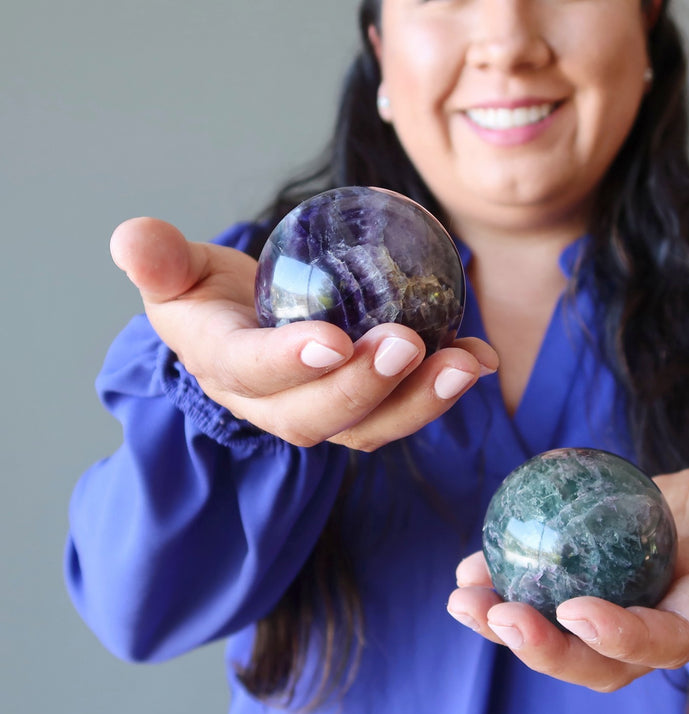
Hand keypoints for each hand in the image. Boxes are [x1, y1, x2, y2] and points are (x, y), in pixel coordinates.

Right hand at [110, 217, 496, 448]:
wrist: (243, 325)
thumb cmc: (210, 295)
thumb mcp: (177, 272)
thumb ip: (158, 259)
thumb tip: (131, 239)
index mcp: (225, 367)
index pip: (252, 372)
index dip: (289, 363)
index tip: (331, 341)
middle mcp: (274, 404)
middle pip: (320, 414)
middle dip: (366, 385)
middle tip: (408, 343)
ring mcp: (325, 412)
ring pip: (372, 425)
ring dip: (422, 399)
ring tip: (465, 363)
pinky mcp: (367, 407)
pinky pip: (405, 408)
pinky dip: (445, 387)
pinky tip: (482, 358)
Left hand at [447, 437, 688, 691]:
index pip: (662, 642)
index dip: (617, 638)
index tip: (575, 609)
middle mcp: (658, 620)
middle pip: (597, 659)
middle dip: (543, 649)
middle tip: (495, 614)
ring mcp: (625, 601)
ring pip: (562, 632)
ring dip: (508, 623)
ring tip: (462, 598)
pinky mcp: (598, 573)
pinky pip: (548, 589)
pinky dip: (507, 581)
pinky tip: (470, 566)